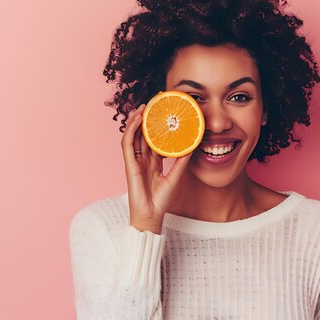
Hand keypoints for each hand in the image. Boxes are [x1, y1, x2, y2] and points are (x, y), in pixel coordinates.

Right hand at [121, 103, 192, 234]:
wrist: (151, 215)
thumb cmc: (161, 200)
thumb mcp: (175, 177)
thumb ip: (181, 162)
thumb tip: (192, 147)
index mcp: (151, 163)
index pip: (152, 140)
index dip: (156, 127)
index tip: (163, 114)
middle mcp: (141, 160)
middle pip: (141, 135)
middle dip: (145, 119)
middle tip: (153, 104)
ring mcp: (134, 161)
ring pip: (132, 136)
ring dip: (136, 120)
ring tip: (143, 107)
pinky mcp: (128, 164)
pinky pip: (127, 144)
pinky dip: (130, 130)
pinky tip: (137, 120)